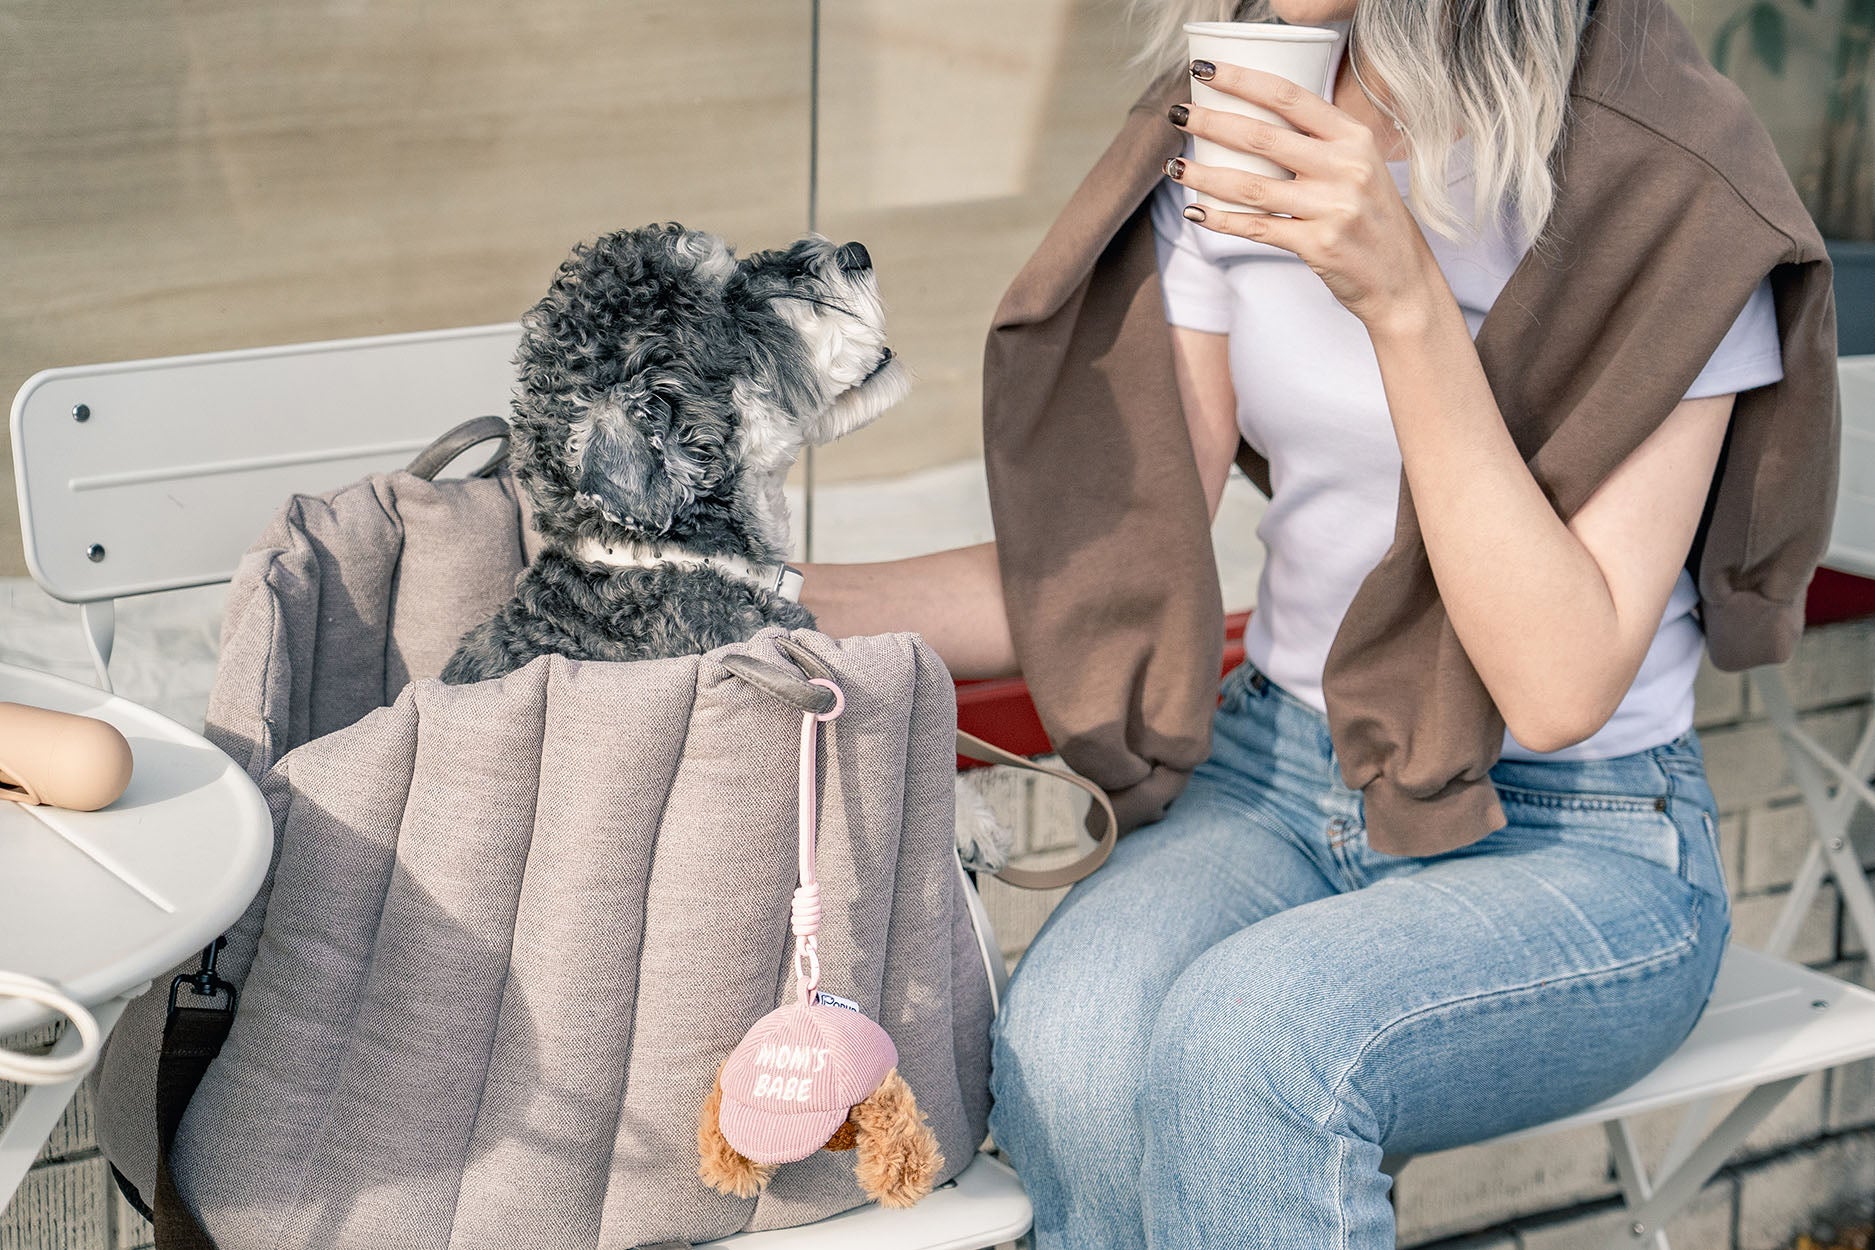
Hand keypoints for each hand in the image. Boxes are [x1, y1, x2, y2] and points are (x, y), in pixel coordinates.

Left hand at [1167, 61, 1442, 335]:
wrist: (1402, 280)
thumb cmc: (1372, 218)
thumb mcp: (1360, 167)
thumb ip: (1321, 143)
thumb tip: (1258, 118)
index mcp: (1354, 138)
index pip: (1289, 97)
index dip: (1242, 79)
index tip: (1205, 70)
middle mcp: (1346, 168)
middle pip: (1262, 137)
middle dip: (1211, 121)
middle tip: (1177, 113)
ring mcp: (1332, 208)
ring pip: (1251, 186)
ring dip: (1204, 175)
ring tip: (1174, 166)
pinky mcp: (1318, 245)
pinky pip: (1257, 229)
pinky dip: (1221, 220)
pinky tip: (1196, 212)